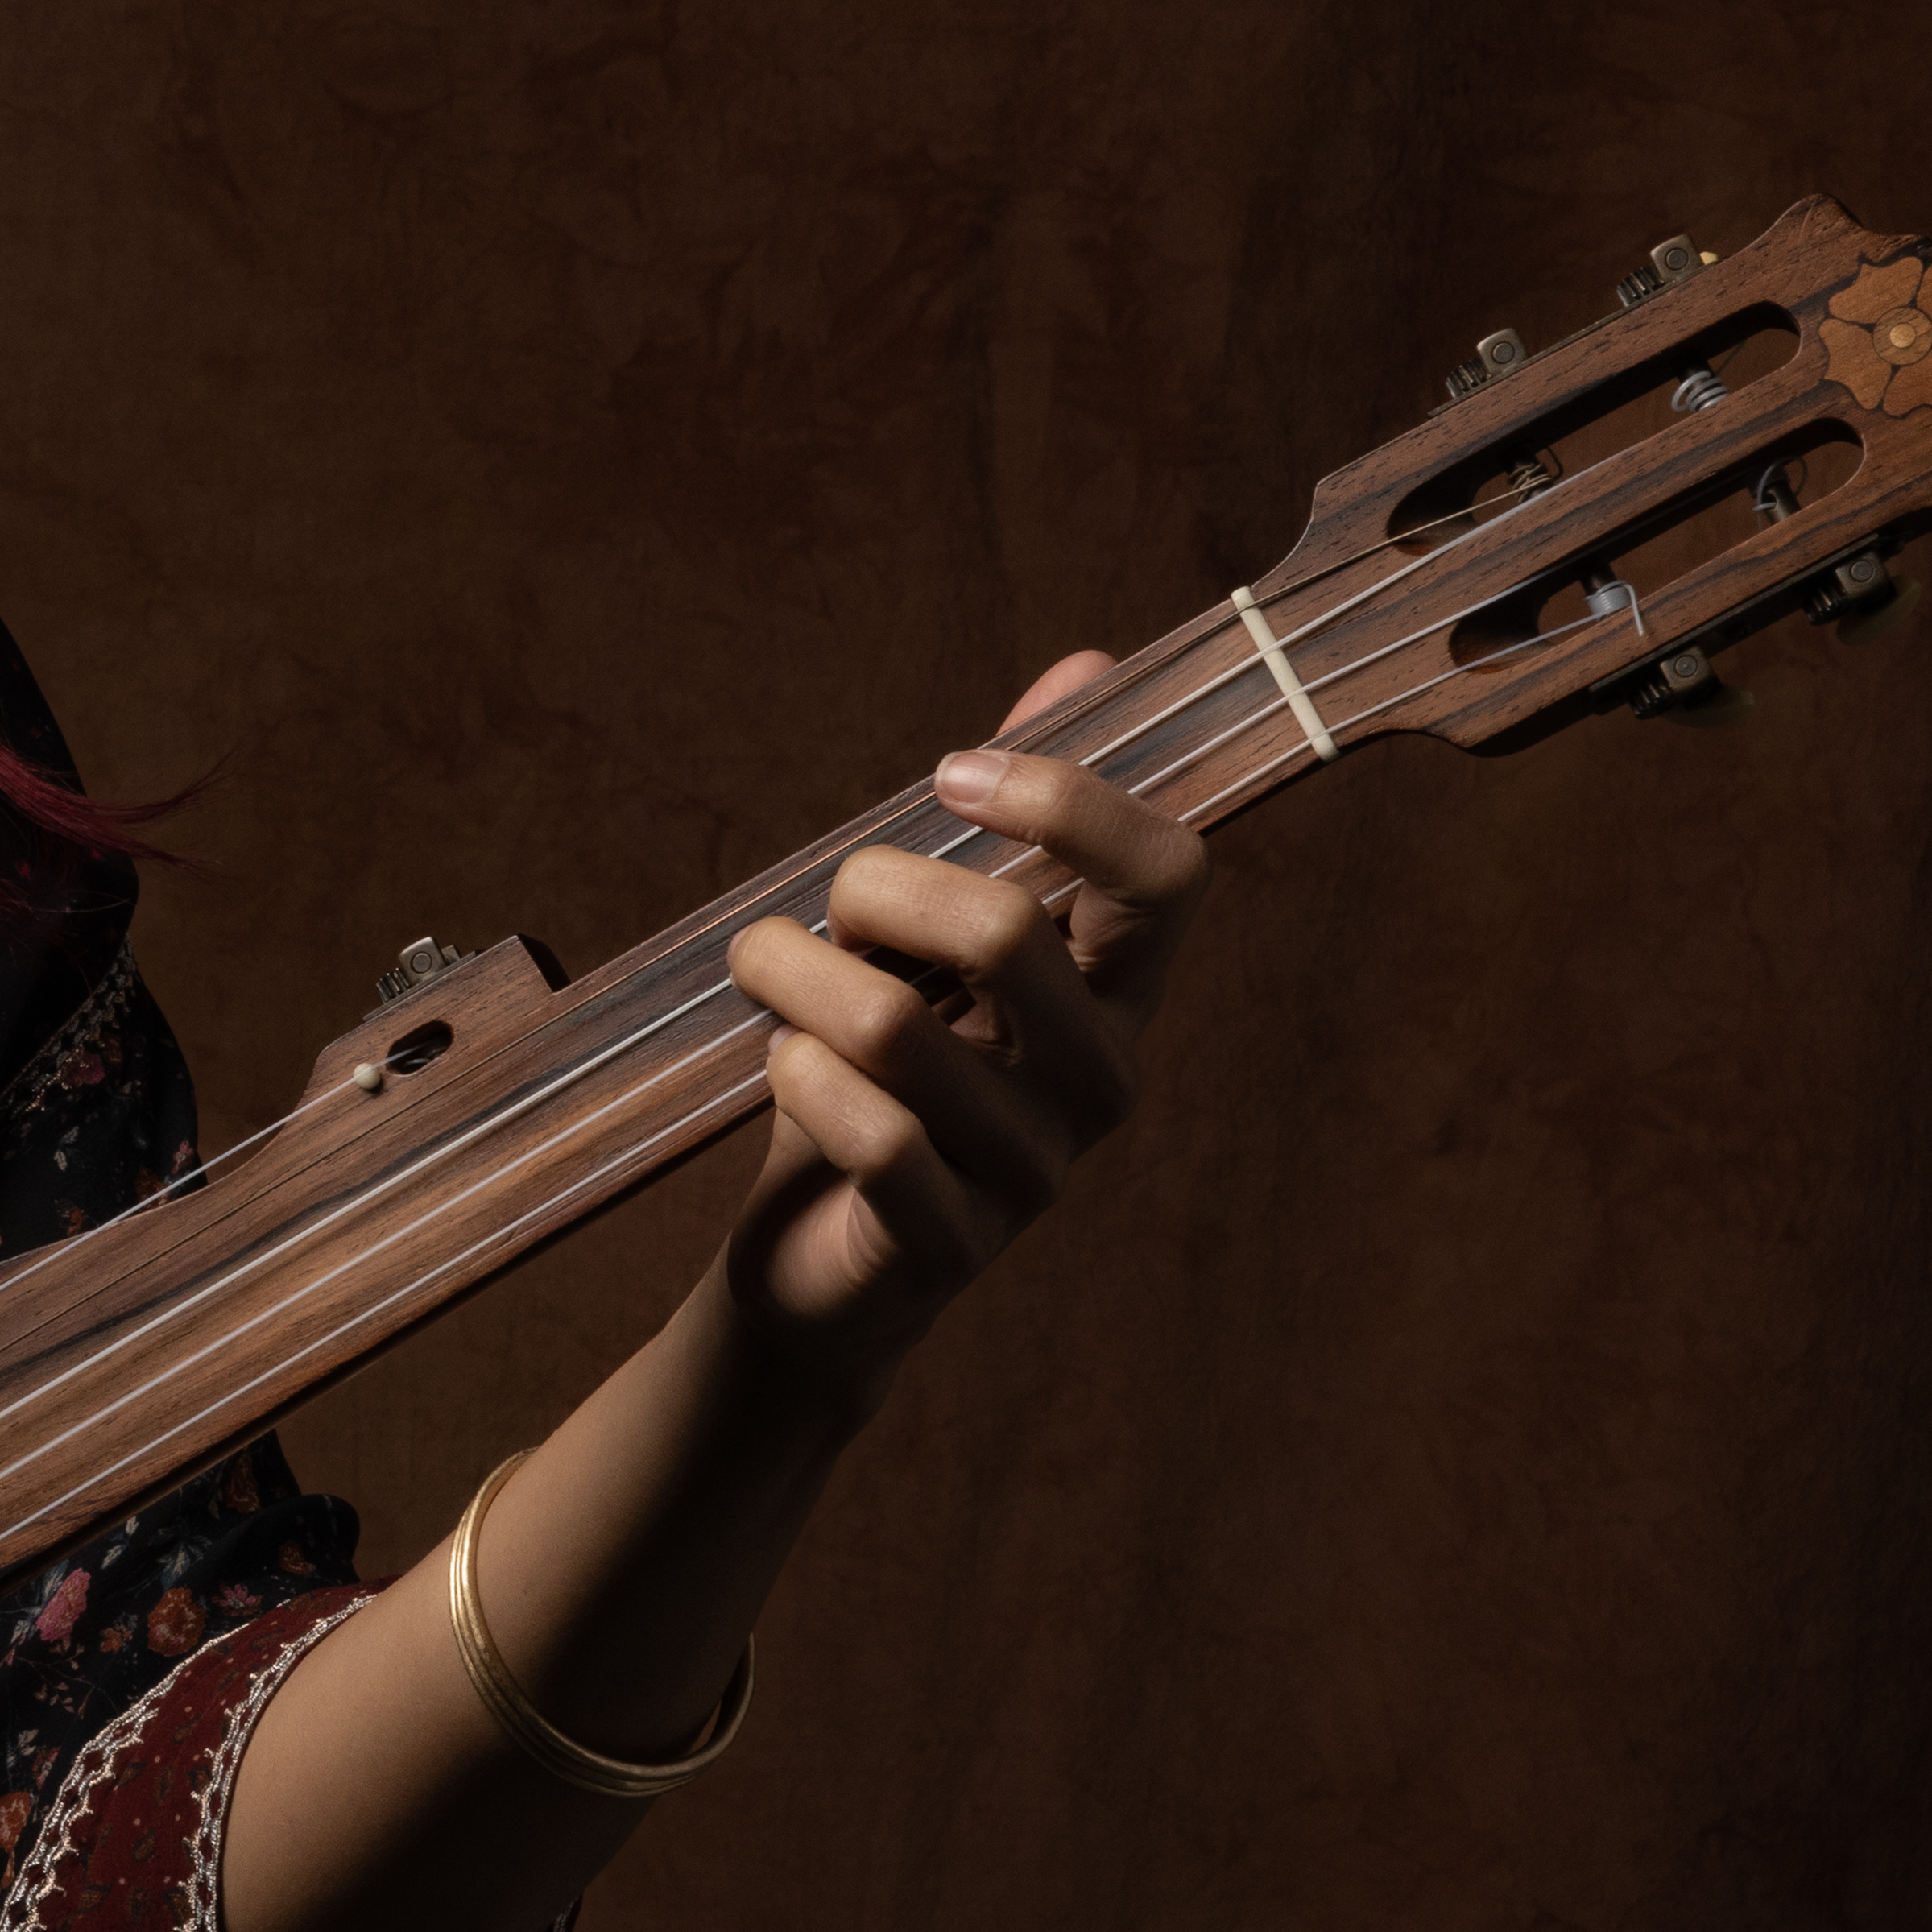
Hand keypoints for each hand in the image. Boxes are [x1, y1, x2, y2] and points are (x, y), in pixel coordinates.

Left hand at [710, 647, 1211, 1401]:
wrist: (812, 1266)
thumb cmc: (876, 1080)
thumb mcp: (929, 940)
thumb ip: (1009, 815)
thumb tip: (1088, 665)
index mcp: (1118, 992)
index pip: (1171, 874)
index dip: (1068, 799)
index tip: (950, 777)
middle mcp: (1102, 1081)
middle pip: (1006, 929)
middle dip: (873, 887)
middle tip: (813, 907)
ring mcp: (1034, 1172)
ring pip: (899, 1028)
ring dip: (793, 976)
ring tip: (760, 972)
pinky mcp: (949, 1246)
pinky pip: (871, 1134)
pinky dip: (799, 1075)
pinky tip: (783, 1066)